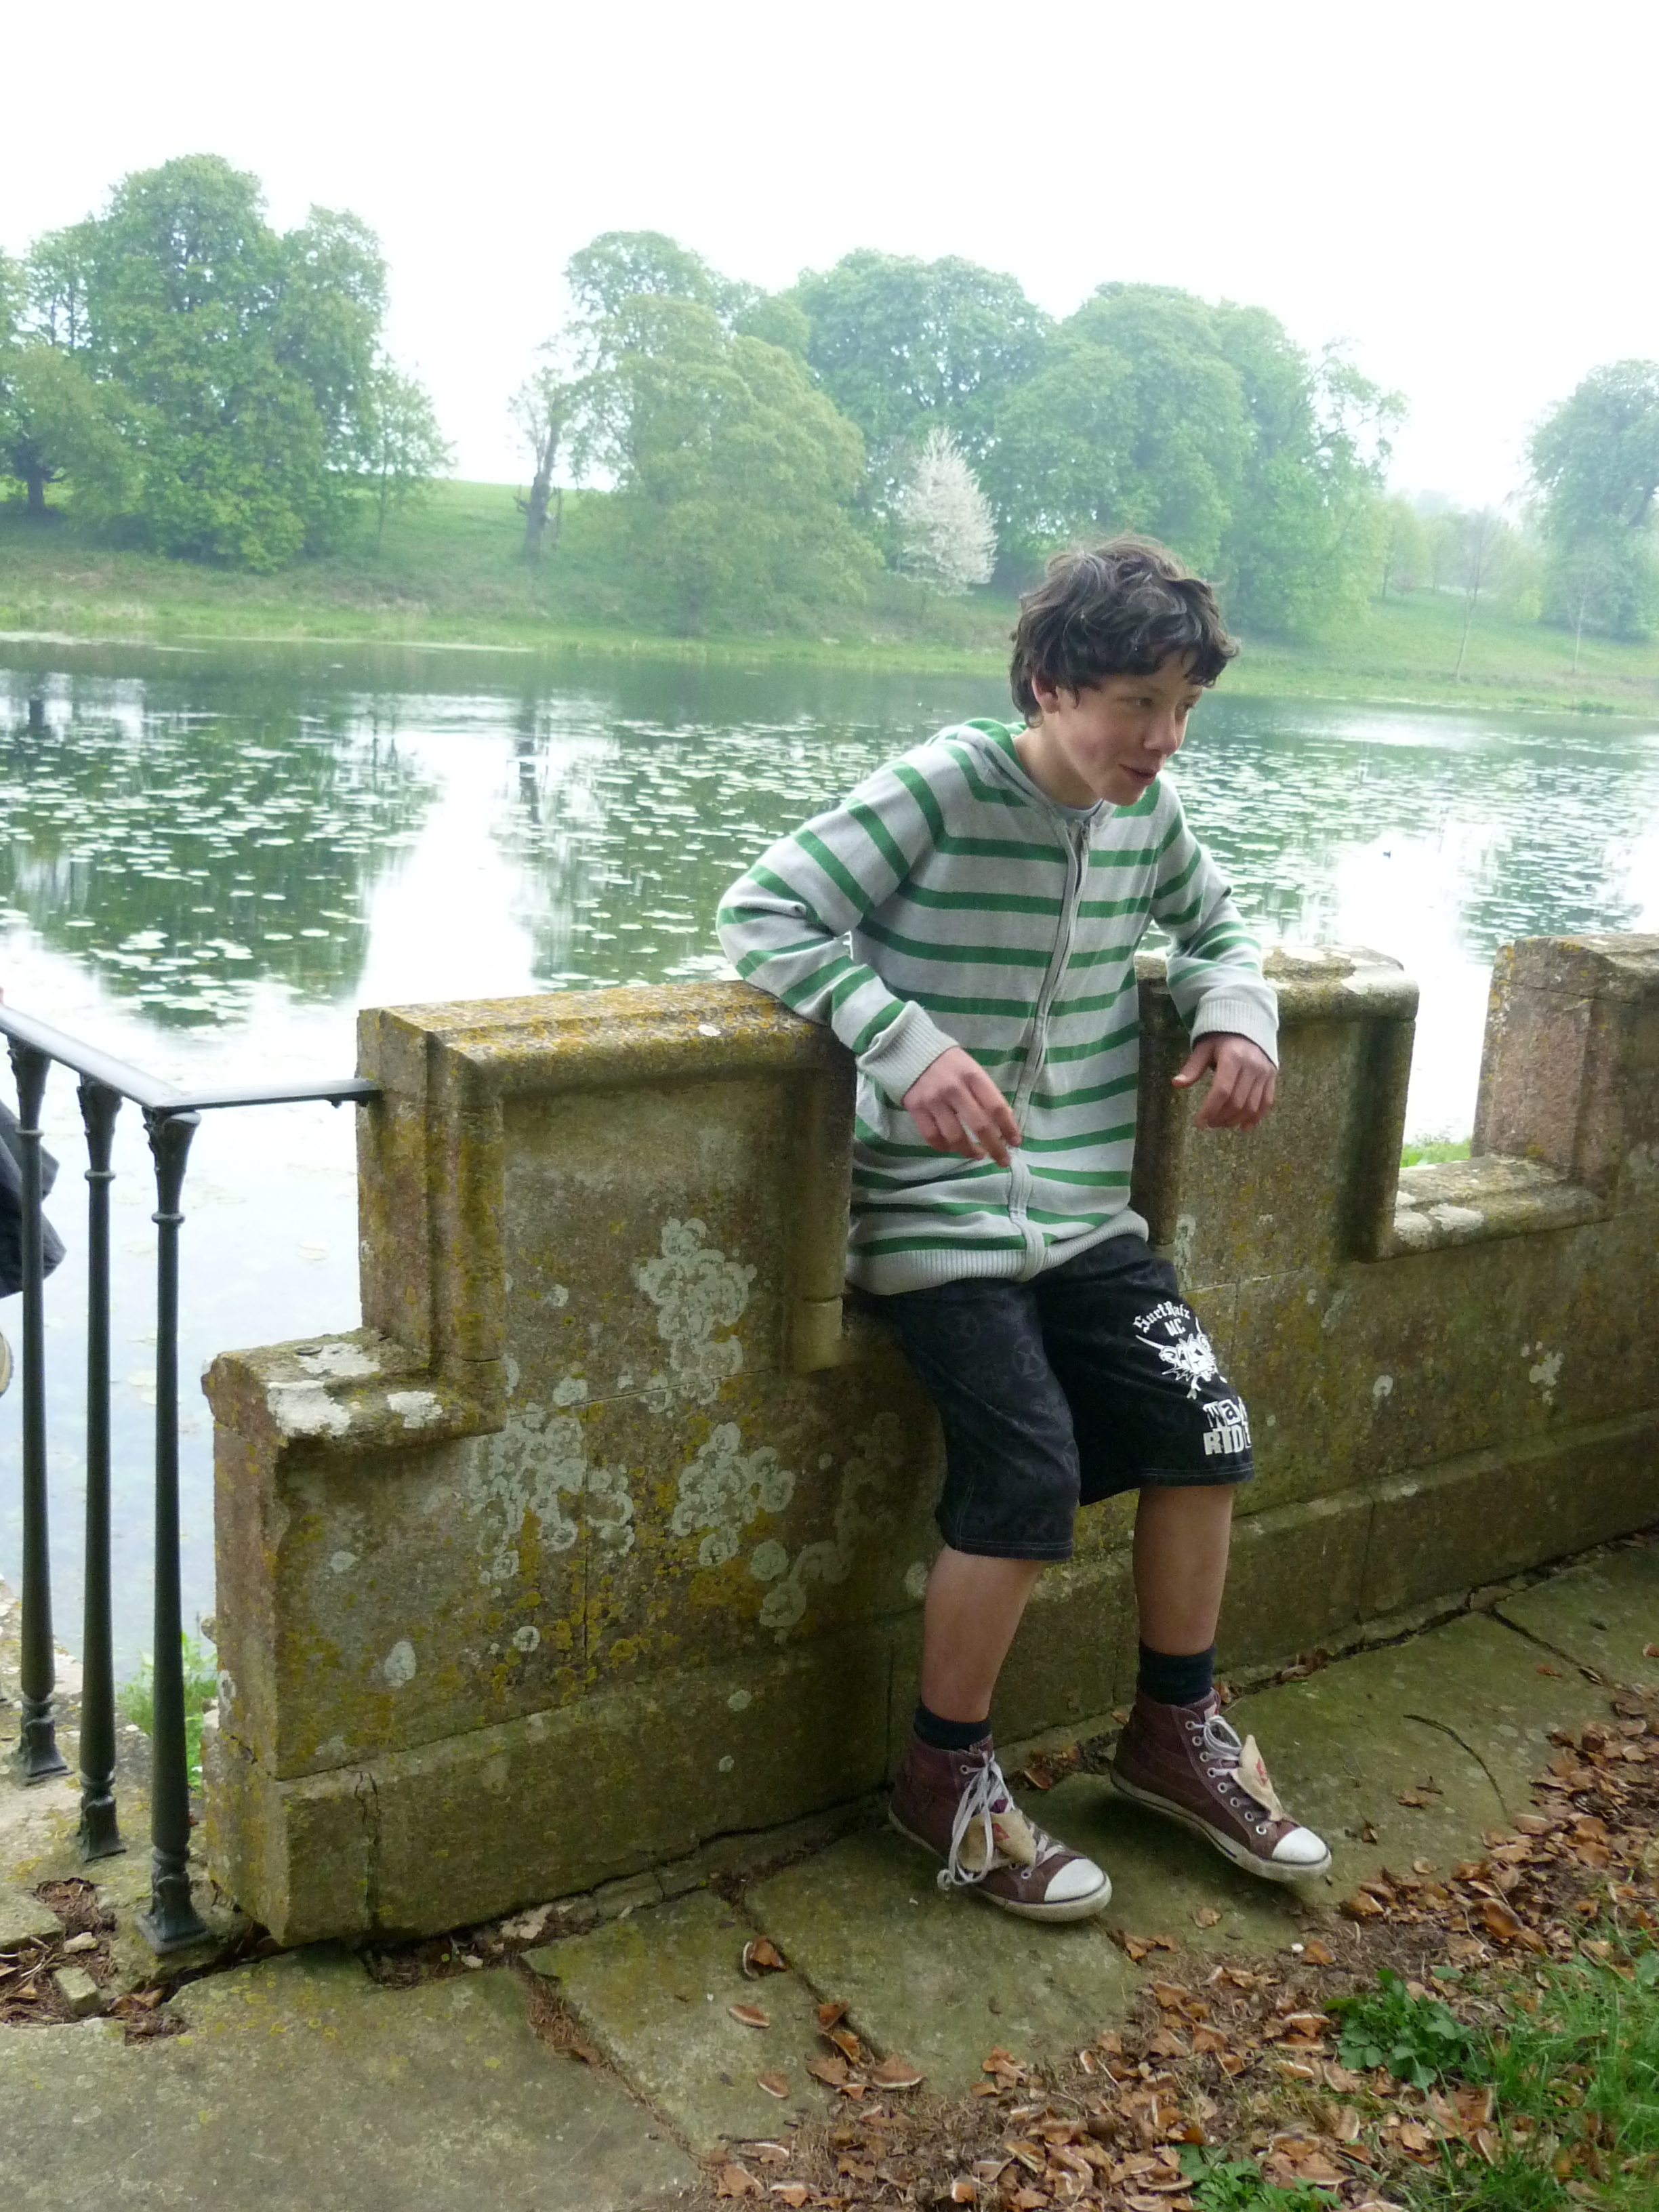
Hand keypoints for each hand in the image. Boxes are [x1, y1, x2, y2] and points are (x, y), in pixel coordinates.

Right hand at [902, 1047, 1019, 1166]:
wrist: (909, 1050)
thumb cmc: (948, 1062)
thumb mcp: (972, 1069)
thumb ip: (987, 1093)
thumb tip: (1006, 1120)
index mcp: (972, 1076)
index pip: (996, 1106)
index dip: (1009, 1128)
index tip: (1016, 1142)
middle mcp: (954, 1089)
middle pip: (979, 1126)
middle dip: (995, 1148)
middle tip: (1003, 1161)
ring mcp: (933, 1100)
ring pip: (955, 1137)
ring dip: (970, 1151)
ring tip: (978, 1155)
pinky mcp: (915, 1109)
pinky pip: (932, 1137)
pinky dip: (944, 1148)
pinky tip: (953, 1148)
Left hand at [1173, 1033, 1275, 1130]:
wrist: (1248, 1022)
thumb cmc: (1221, 1037)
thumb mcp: (1204, 1048)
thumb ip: (1192, 1067)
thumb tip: (1176, 1084)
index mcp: (1232, 1057)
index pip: (1221, 1091)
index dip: (1209, 1110)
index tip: (1199, 1122)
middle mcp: (1251, 1066)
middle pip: (1236, 1102)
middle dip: (1220, 1117)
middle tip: (1208, 1123)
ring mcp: (1264, 1072)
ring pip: (1252, 1106)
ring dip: (1235, 1120)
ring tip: (1221, 1123)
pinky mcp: (1272, 1076)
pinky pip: (1267, 1102)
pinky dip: (1256, 1118)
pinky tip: (1243, 1127)